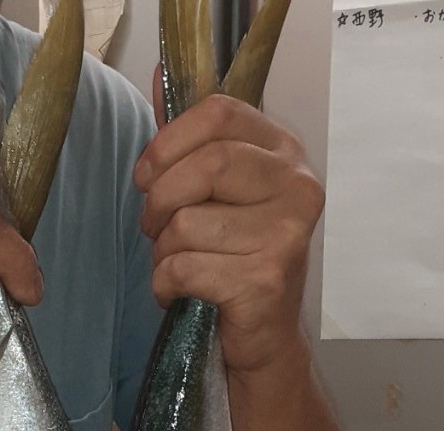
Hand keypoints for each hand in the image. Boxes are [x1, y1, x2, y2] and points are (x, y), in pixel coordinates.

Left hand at [134, 90, 323, 376]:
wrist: (263, 341)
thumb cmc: (235, 262)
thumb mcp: (219, 196)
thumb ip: (193, 142)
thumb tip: (159, 77)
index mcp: (285, 153)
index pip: (219, 113)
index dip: (168, 141)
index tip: (146, 175)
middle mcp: (297, 187)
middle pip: (205, 165)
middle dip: (160, 200)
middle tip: (154, 228)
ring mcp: (286, 235)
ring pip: (188, 224)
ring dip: (162, 251)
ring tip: (175, 266)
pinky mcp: (264, 281)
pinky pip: (185, 268)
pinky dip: (165, 285)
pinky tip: (178, 293)